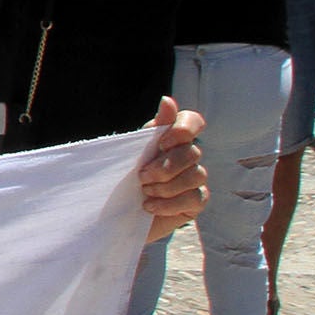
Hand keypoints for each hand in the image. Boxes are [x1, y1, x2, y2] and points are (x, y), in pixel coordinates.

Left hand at [137, 96, 206, 239]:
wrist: (118, 214)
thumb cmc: (126, 178)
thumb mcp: (134, 152)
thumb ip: (154, 128)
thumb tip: (168, 100)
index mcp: (172, 138)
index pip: (193, 121)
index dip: (183, 129)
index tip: (162, 142)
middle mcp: (188, 156)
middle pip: (192, 152)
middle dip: (165, 166)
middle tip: (141, 176)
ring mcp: (195, 179)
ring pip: (196, 175)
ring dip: (165, 186)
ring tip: (144, 192)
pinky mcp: (196, 201)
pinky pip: (193, 198)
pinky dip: (168, 203)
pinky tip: (149, 206)